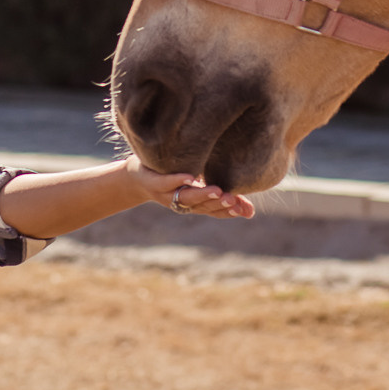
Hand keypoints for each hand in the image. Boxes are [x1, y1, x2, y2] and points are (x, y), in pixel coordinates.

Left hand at [125, 157, 254, 218]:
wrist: (137, 179)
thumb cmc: (175, 180)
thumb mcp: (201, 189)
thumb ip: (226, 199)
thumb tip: (251, 212)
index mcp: (194, 205)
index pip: (214, 212)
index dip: (228, 212)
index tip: (244, 211)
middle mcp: (182, 203)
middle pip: (201, 206)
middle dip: (217, 204)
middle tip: (232, 199)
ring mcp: (167, 193)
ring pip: (186, 197)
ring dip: (201, 195)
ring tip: (216, 190)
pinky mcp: (153, 182)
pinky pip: (165, 183)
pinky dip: (177, 180)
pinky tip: (189, 177)